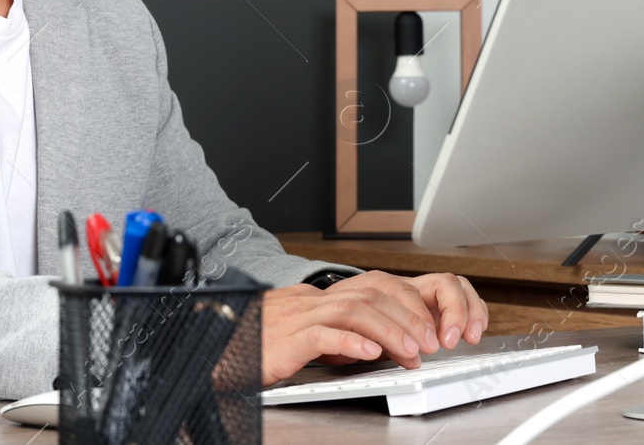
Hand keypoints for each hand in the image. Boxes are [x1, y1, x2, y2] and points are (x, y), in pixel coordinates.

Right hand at [259, 271, 489, 385]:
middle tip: (428, 343)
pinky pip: (321, 335)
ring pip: (352, 311)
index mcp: (313, 299)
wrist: (216, 347)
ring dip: (388, 331)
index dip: (403, 308)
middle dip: (405, 318)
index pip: (369, 289)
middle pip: (367, 296)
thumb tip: (367, 344)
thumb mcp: (300, 336)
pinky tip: (370, 355)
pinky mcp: (284, 339)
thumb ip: (331, 334)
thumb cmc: (254, 345)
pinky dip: (349, 343)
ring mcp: (296, 317)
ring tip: (411, 351)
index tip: (424, 332)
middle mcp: (308, 301)